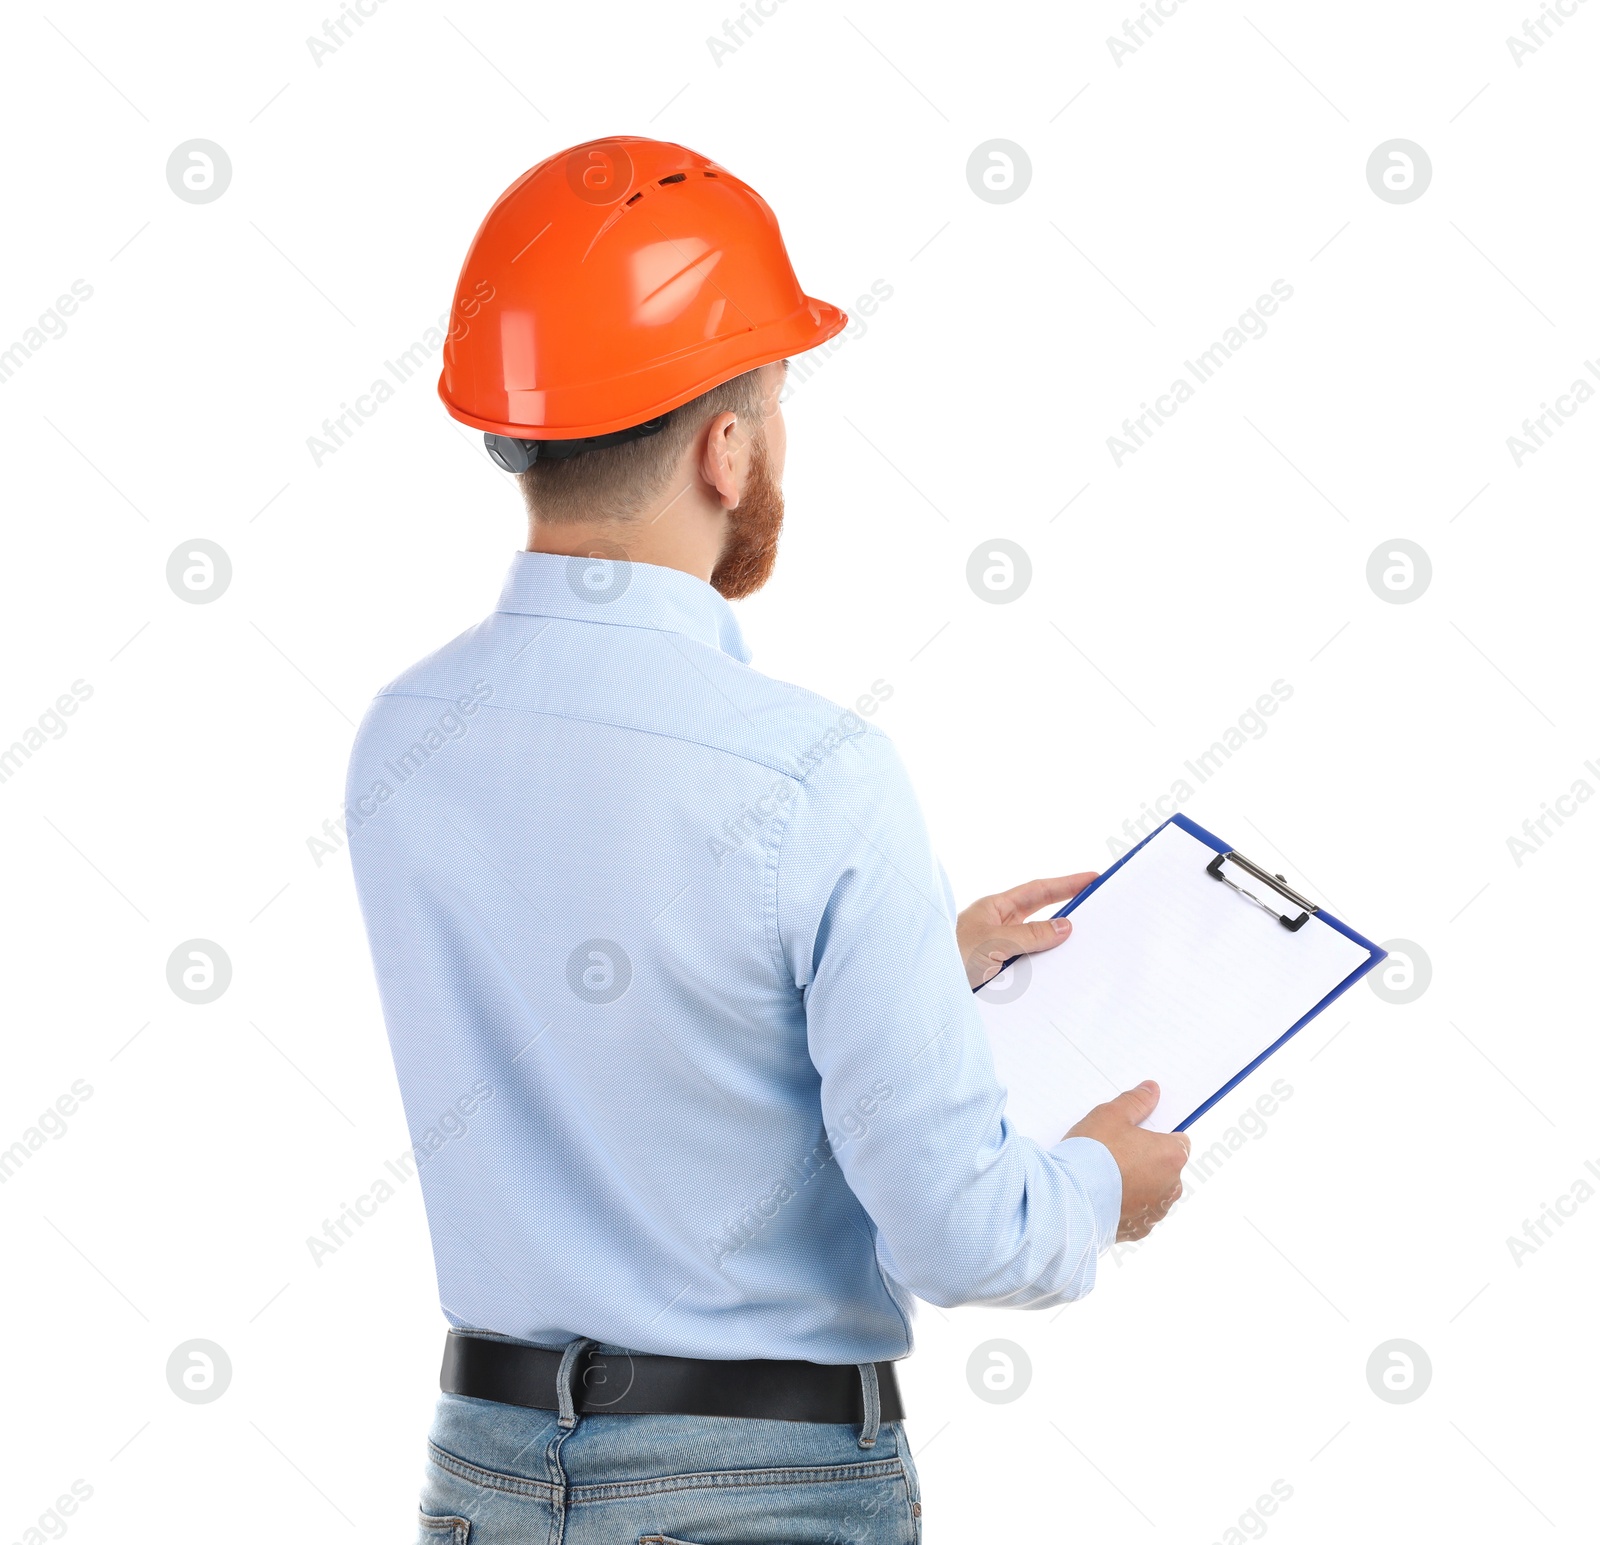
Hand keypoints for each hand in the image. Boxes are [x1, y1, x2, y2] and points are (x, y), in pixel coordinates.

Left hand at [956, 872, 1097, 989]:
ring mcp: (998, 953)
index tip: (1093, 879)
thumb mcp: (993, 942)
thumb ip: (1030, 935)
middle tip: (1100, 915)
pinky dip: (1046, 975)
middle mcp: (997, 928)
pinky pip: (1030, 972)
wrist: (921, 991)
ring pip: (1038, 948)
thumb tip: (1066, 926)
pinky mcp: (998, 978)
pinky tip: (1062, 983)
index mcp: (994, 909)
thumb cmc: (947, 957)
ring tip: (1088, 952)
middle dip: (1069, 917)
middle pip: (1041, 918)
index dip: (1066, 884)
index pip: (1038, 892)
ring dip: (1058, 951)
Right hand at [1066, 1081, 1188, 1241]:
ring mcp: (1156, 1212)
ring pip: (1153, 1191)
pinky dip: (1126, 1204)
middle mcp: (1171, 1187)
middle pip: (1166, 1167)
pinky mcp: (1139, 1230)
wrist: (1070, 1199)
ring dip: (1138, 1183)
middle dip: (1147, 1159)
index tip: (1137, 1133)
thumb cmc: (1093, 1155)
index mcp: (1172, 1156)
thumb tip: (1152, 1090)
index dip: (1158, 1134)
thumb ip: (1135, 1102)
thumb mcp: (1111, 1116)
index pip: (1179, 1140)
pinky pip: (1138, 1212)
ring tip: (1106, 1175)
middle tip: (1117, 1151)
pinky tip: (1104, 1195)